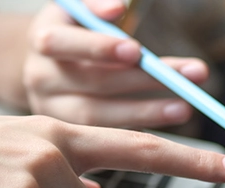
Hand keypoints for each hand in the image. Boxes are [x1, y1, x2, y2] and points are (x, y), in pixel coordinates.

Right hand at [22, 0, 209, 127]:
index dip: (99, 48)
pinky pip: (100, 137)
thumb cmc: (75, 29)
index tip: (137, 51)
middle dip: (141, 80)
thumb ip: (96, 5)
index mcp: (42, 39)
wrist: (46, 62)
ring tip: (183, 109)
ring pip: (96, 115)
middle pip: (91, 82)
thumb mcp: (80, 10)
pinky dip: (134, 133)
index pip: (62, 44)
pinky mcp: (64, 131)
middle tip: (184, 78)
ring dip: (143, 113)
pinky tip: (162, 134)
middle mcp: (40, 77)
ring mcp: (50, 108)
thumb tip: (117, 8)